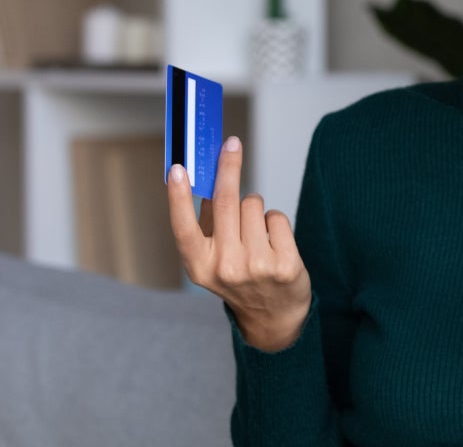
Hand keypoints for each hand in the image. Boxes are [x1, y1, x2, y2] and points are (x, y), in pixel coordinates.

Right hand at [167, 136, 310, 351]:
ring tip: (255, 232)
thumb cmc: (240, 278)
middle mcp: (225, 267)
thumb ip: (207, 223)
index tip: (178, 168)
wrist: (273, 317)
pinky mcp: (285, 265)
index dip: (178, 196)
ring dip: (254, 208)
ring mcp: (256, 267)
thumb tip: (205, 178)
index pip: (183, 227)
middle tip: (232, 145)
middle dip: (229, 166)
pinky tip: (273, 241)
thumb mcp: (213, 259)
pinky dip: (274, 221)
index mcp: (199, 266)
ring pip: (253, 205)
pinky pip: (276, 217)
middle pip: (226, 201)